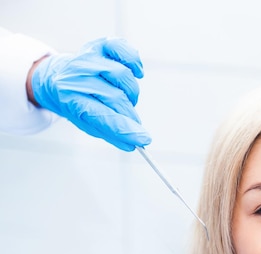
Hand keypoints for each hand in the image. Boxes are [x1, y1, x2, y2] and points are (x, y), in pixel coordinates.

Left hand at [29, 37, 150, 150]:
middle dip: (130, 114)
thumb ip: (111, 134)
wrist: (58, 79)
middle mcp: (76, 75)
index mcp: (70, 99)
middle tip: (133, 121)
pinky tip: (135, 73)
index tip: (144, 139)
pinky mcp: (99, 45)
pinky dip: (134, 61)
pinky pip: (122, 49)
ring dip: (131, 93)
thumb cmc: (78, 103)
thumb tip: (133, 144)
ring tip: (125, 98)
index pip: (101, 116)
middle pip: (116, 97)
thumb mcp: (87, 123)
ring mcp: (87, 57)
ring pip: (123, 76)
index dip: (125, 129)